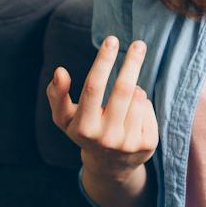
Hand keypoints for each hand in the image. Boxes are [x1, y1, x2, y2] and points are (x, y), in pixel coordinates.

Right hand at [48, 36, 158, 181]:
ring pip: (138, 96)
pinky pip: (148, 108)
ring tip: (124, 98)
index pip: (94, 87)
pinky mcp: (148, 144)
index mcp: (84, 127)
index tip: (111, 40)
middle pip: (123, 90)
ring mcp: (129, 142)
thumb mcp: (65, 117)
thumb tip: (60, 71)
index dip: (103, 61)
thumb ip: (57, 94)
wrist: (110, 167)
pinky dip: (141, 104)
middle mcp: (107, 137)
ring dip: (133, 88)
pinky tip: (133, 115)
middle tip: (139, 44)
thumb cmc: (85, 131)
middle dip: (132, 63)